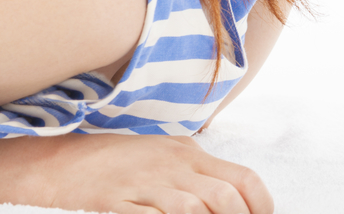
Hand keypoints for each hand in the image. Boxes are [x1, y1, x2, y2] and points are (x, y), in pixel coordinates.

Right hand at [0, 134, 272, 213]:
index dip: (261, 204)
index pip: (243, 177)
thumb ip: (201, 171)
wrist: (63, 159)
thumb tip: (236, 196)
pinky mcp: (114, 203)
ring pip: (191, 209)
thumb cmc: (123, 160)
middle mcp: (173, 168)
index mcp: (191, 155)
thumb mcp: (169, 154)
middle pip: (222, 197)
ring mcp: (143, 185)